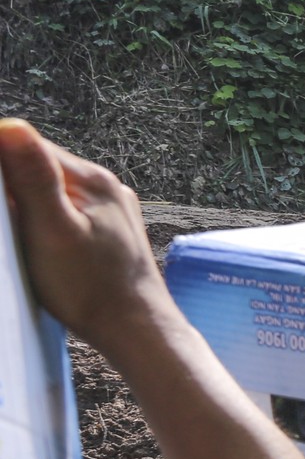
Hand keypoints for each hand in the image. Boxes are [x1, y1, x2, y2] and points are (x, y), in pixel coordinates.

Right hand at [0, 119, 173, 348]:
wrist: (137, 331)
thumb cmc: (93, 290)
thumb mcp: (52, 232)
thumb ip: (33, 179)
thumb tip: (10, 127)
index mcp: (92, 179)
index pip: (26, 146)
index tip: (2, 208)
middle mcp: (106, 186)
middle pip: (39, 167)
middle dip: (13, 189)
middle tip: (14, 229)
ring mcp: (111, 208)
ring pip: (51, 191)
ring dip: (29, 207)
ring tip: (30, 240)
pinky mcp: (110, 230)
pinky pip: (67, 212)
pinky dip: (47, 222)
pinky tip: (46, 247)